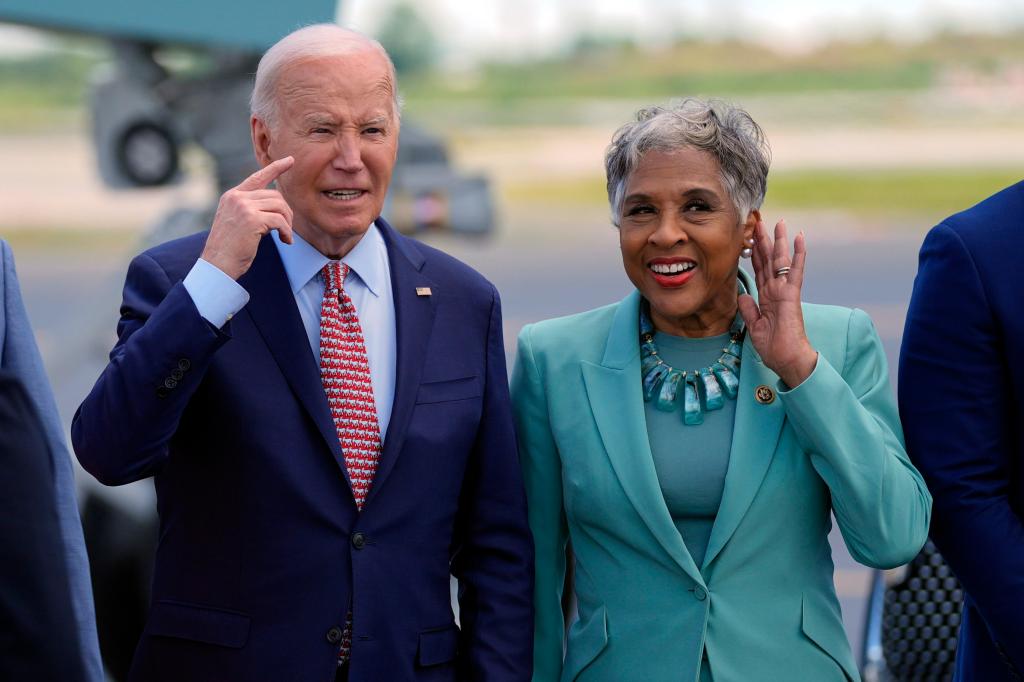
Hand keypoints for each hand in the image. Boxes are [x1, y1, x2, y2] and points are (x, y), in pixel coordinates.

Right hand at [201, 156, 294, 279]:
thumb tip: (277, 206)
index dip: (275, 168)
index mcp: (232, 196)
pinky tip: (286, 241)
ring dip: (288, 223)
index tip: (290, 161)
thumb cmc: (229, 249)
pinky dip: (287, 232)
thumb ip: (251, 210)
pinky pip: (280, 221)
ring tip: (286, 237)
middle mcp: (237, 197)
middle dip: (286, 213)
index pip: (257, 177)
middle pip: (275, 195)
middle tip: (287, 230)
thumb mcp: (237, 223)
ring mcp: (243, 207)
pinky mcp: (251, 219)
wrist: (216, 264)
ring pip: (280, 206)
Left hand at [737, 219, 817, 387]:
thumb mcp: (754, 326)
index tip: (752, 237)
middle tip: (762, 221)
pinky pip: (795, 270)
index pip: (760, 270)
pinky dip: (798, 254)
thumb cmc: (774, 347)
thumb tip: (742, 294)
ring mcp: (785, 291)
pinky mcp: (792, 295)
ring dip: (780, 241)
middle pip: (769, 261)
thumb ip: (749, 309)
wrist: (786, 360)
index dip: (756, 254)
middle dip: (765, 241)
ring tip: (780, 222)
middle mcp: (776, 291)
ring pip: (781, 261)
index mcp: (767, 297)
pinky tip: (800, 237)